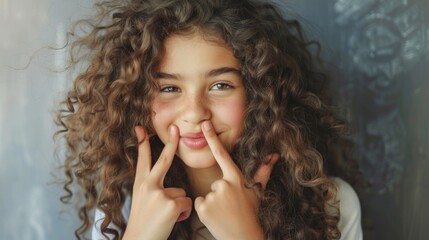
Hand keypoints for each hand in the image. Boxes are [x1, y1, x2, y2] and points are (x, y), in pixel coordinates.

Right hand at [123, 125, 191, 239]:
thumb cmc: (144, 222)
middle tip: (176, 128)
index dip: (142, 143)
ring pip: (181, 192)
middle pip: (164, 159)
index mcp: (141, 184)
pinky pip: (187, 202)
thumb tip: (170, 186)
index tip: (140, 128)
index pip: (142, 160)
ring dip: (178, 204)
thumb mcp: (142, 200)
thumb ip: (153, 188)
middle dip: (171, 142)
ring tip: (166, 216)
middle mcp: (148, 186)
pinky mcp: (170, 205)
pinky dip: (183, 213)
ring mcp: (159, 194)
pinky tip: (172, 220)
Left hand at [194, 120, 278, 239]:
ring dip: (213, 202)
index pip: (222, 154)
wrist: (244, 238)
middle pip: (215, 182)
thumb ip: (263, 171)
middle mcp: (224, 184)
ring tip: (225, 213)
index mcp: (236, 178)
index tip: (204, 124)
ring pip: (206, 193)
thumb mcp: (258, 191)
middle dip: (220, 193)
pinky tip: (216, 217)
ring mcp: (213, 196)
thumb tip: (275, 154)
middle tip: (230, 207)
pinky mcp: (203, 208)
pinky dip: (205, 210)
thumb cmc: (251, 214)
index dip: (212, 138)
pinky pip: (199, 203)